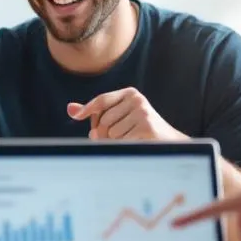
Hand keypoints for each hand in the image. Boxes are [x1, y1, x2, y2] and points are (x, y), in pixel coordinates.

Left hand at [67, 88, 184, 140]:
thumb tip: (70, 109)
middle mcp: (137, 100)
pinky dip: (124, 146)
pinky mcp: (146, 127)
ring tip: (129, 140)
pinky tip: (136, 144)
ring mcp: (142, 113)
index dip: (87, 109)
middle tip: (115, 139)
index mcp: (130, 94)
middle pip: (103, 120)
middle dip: (103, 134)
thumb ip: (96, 113)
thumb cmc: (140, 130)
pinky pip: (121, 141)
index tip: (76, 117)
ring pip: (110, 133)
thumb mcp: (119, 117)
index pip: (102, 100)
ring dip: (114, 142)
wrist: (170, 143)